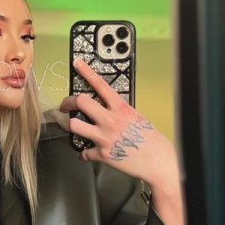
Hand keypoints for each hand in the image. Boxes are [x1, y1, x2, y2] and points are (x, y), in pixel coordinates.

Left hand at [61, 56, 177, 187]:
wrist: (158, 160)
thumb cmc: (151, 139)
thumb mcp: (136, 117)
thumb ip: (120, 111)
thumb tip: (108, 109)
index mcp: (120, 108)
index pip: (100, 85)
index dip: (86, 72)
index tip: (77, 63)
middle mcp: (110, 120)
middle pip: (80, 102)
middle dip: (68, 102)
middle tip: (65, 105)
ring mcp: (104, 137)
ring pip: (74, 125)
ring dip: (71, 126)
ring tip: (74, 127)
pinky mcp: (102, 154)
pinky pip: (84, 152)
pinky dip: (84, 154)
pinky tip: (87, 152)